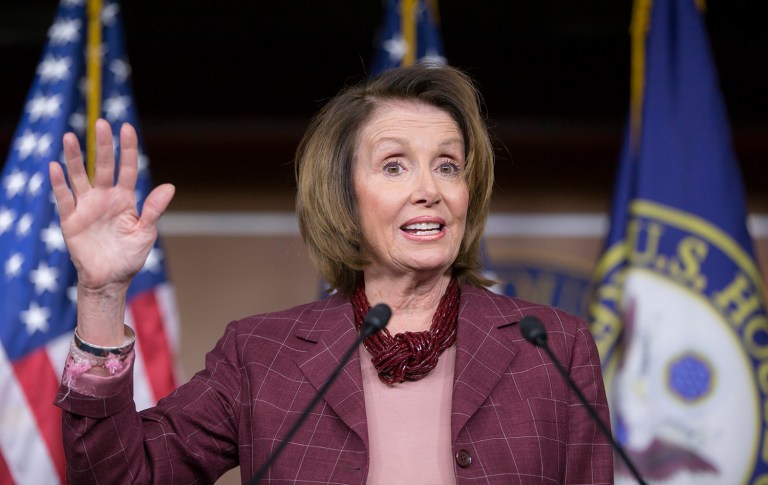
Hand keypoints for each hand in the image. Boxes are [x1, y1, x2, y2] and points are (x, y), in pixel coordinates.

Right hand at [50, 119, 173, 342]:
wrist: (110, 279)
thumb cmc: (130, 255)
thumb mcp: (145, 233)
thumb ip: (153, 210)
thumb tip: (170, 186)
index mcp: (125, 199)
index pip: (127, 168)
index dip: (128, 149)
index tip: (128, 128)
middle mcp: (104, 198)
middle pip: (103, 166)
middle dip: (103, 146)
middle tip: (101, 123)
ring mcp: (86, 207)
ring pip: (80, 177)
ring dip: (75, 158)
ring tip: (71, 137)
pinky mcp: (71, 219)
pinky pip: (64, 198)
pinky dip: (59, 184)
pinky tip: (55, 167)